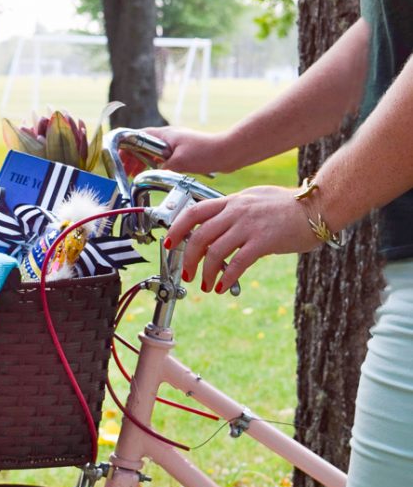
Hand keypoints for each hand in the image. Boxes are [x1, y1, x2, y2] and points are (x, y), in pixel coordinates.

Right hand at [119, 126, 230, 177]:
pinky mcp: (183, 153)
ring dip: (142, 161)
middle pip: (143, 144)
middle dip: (132, 156)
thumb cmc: (206, 152)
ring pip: (152, 152)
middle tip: (125, 170)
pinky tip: (153, 173)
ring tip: (134, 173)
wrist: (227, 153)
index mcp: (165, 134)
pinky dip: (154, 164)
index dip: (126, 145)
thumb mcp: (179, 162)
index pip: (138, 136)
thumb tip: (148, 175)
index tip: (118, 156)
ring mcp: (176, 144)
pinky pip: (162, 158)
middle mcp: (169, 137)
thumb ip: (161, 168)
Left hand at [165, 185, 319, 292]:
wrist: (318, 206)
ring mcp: (249, 225)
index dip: (177, 228)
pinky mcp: (264, 241)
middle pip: (199, 235)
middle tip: (188, 273)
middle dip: (188, 258)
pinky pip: (237, 263)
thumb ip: (235, 211)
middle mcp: (237, 211)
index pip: (194, 211)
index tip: (169, 243)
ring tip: (206, 285)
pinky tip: (223, 287)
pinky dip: (226, 278)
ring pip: (214, 252)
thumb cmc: (289, 206)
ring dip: (206, 272)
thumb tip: (218, 226)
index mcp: (232, 201)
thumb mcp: (255, 200)